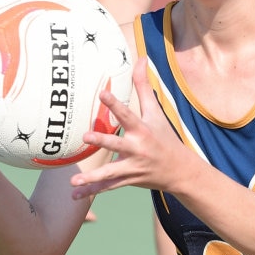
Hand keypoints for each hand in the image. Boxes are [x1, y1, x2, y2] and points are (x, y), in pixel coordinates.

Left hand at [70, 58, 184, 199]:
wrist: (180, 171)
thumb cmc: (165, 137)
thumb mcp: (156, 112)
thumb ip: (144, 86)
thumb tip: (141, 58)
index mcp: (143, 130)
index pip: (128, 115)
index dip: (115, 104)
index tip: (102, 93)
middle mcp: (137, 149)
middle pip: (118, 145)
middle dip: (103, 141)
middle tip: (86, 136)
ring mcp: (132, 167)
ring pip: (110, 173)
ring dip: (92, 177)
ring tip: (74, 180)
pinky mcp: (127, 180)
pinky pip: (107, 187)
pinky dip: (91, 191)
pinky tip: (74, 196)